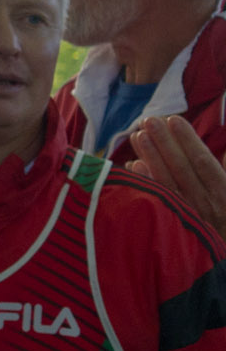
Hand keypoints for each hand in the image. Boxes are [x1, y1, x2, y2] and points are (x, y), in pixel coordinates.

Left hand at [127, 115, 225, 238]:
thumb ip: (225, 172)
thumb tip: (225, 151)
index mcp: (225, 195)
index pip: (204, 162)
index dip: (189, 141)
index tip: (174, 120)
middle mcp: (207, 206)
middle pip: (182, 169)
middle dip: (164, 143)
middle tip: (148, 120)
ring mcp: (188, 219)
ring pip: (166, 184)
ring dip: (151, 158)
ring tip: (138, 135)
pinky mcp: (173, 231)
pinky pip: (157, 205)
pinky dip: (146, 184)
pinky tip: (133, 165)